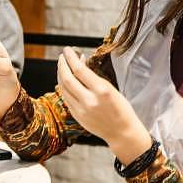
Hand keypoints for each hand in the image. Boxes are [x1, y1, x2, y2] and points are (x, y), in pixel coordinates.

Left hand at [57, 47, 151, 162]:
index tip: (68, 50)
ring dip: (60, 75)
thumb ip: (94, 77)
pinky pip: (66, 98)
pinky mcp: (77, 116)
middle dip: (62, 65)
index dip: (71, 58)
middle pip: (67, 78)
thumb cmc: (121, 109)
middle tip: (62, 56)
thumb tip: (80, 62)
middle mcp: (89, 100)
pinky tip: (66, 80)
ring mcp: (81, 110)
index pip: (80, 70)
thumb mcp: (111, 88)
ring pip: (63, 88)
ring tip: (62, 66)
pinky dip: (64, 87)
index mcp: (102, 91)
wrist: (122, 132)